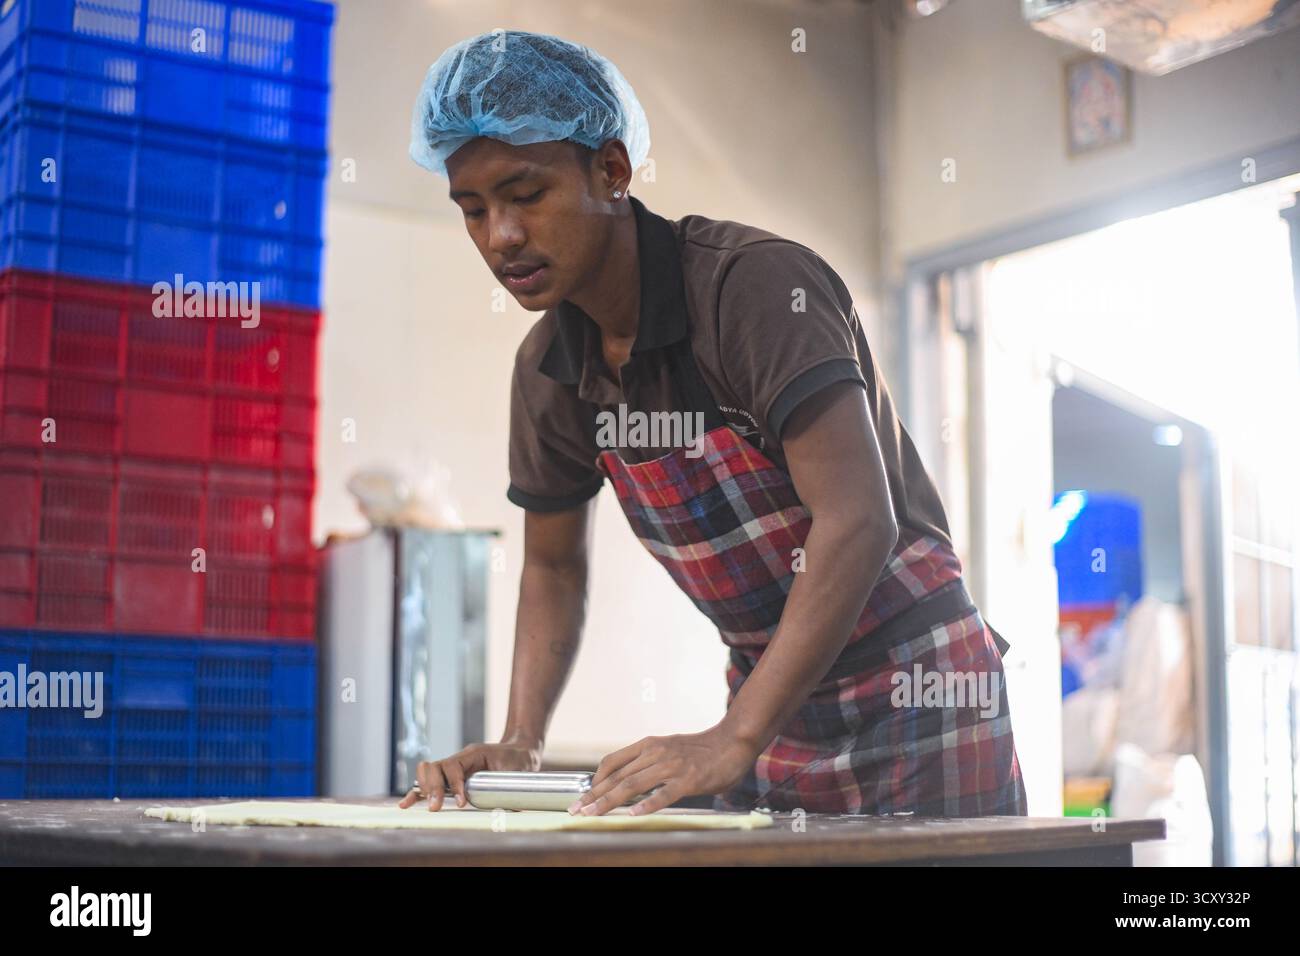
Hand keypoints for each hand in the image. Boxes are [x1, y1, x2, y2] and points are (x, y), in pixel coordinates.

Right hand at [397, 734, 542, 810]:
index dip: (454, 784)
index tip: (461, 802)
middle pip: (434, 767)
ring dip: (424, 789)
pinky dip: (417, 793)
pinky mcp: (451, 777)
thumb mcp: (517, 771)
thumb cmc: (518, 760)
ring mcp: (453, 767)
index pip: (454, 766)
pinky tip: (406, 804)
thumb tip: (510, 809)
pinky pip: (430, 782)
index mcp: (474, 754)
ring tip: (429, 806)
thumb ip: (511, 786)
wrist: (520, 750)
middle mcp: (460, 759)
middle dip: (433, 788)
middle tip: (436, 807)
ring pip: (428, 772)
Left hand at [569, 726, 757, 816]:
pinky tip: (633, 815)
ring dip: (609, 802)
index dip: (595, 780)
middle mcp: (656, 753)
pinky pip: (663, 794)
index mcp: (649, 745)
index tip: (583, 795)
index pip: (612, 762)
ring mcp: (671, 767)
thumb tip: (625, 780)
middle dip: (594, 795)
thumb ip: (648, 761)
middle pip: (617, 777)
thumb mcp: (668, 749)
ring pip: (632, 786)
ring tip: (593, 814)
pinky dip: (646, 805)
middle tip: (577, 809)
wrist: (732, 742)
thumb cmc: (700, 750)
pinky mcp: (688, 780)